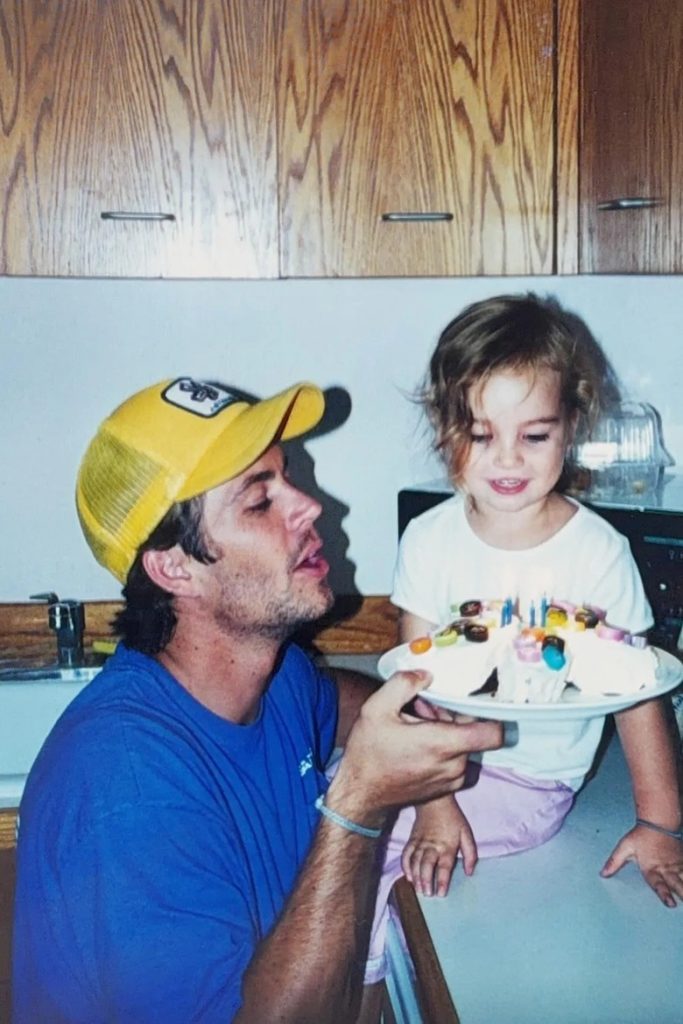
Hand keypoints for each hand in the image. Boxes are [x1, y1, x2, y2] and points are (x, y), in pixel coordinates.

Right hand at [329, 670, 502, 826]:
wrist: (360, 795)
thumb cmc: (367, 754)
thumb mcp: (376, 708)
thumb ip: (404, 684)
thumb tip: (426, 675)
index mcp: (443, 745)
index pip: (494, 733)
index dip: (490, 713)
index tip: (470, 701)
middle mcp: (454, 765)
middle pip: (470, 731)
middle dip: (450, 716)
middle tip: (420, 709)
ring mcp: (452, 779)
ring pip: (462, 745)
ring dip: (445, 731)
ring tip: (414, 726)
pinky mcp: (446, 788)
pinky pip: (454, 759)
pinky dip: (442, 748)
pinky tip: (416, 742)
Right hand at [402, 796, 476, 896]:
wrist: (434, 802)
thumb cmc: (452, 818)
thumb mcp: (466, 833)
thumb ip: (470, 854)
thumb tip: (469, 872)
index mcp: (447, 846)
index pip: (444, 866)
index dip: (442, 880)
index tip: (441, 893)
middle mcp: (432, 846)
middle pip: (426, 865)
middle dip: (426, 881)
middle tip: (426, 894)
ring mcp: (420, 843)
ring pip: (415, 862)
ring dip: (416, 877)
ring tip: (418, 889)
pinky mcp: (412, 840)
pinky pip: (406, 854)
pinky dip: (405, 866)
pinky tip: (408, 876)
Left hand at [601, 825, 682, 907]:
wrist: (658, 822)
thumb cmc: (640, 836)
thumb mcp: (625, 847)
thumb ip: (614, 861)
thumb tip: (603, 874)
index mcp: (651, 867)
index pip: (657, 883)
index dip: (664, 894)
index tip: (671, 904)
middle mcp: (666, 868)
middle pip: (677, 884)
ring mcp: (676, 865)